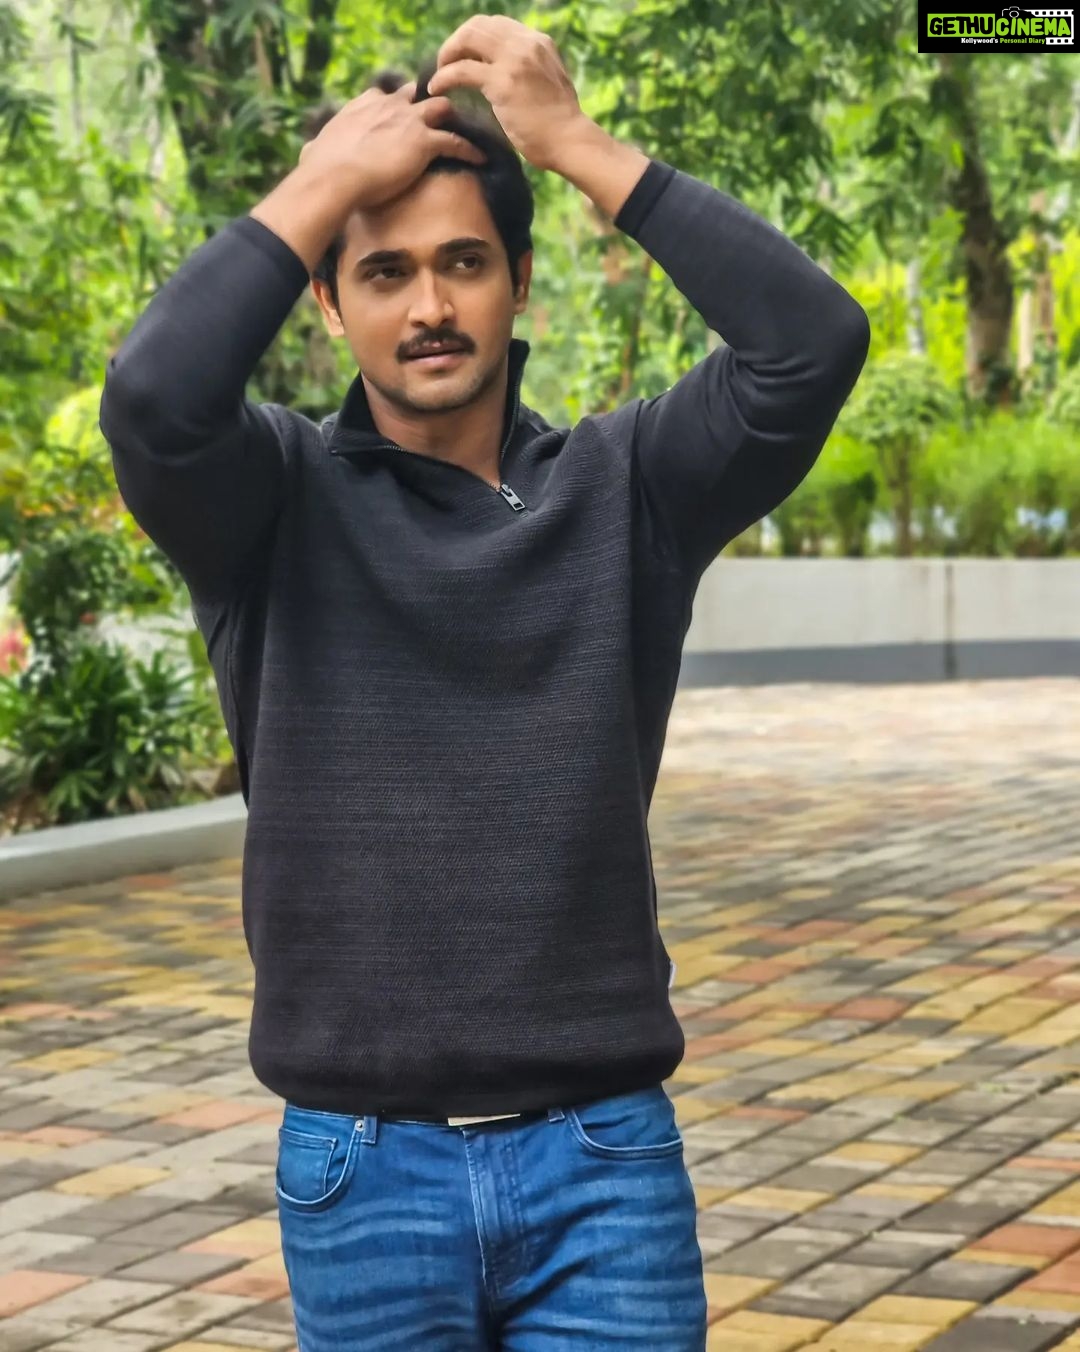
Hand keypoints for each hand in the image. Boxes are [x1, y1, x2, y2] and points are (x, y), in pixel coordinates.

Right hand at [296, 80, 486, 210]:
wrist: (335, 177)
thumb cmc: (321, 170)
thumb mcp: (315, 151)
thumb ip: (316, 148)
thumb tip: (306, 154)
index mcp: (363, 106)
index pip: (384, 96)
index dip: (396, 105)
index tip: (402, 115)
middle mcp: (388, 106)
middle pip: (417, 95)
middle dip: (429, 102)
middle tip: (441, 117)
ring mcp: (408, 121)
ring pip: (441, 108)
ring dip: (453, 117)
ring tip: (466, 129)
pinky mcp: (424, 141)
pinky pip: (455, 141)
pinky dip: (469, 149)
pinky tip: (481, 157)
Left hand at [427, 14, 590, 172]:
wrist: (570, 141)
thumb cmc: (559, 125)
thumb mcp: (547, 83)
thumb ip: (529, 70)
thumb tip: (505, 75)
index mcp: (539, 41)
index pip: (496, 25)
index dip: (473, 38)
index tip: (463, 57)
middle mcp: (527, 43)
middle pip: (478, 25)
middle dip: (456, 42)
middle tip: (445, 64)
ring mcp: (514, 60)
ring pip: (467, 39)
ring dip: (447, 54)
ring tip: (439, 74)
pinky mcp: (502, 82)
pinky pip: (461, 70)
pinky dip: (444, 77)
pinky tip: (437, 88)